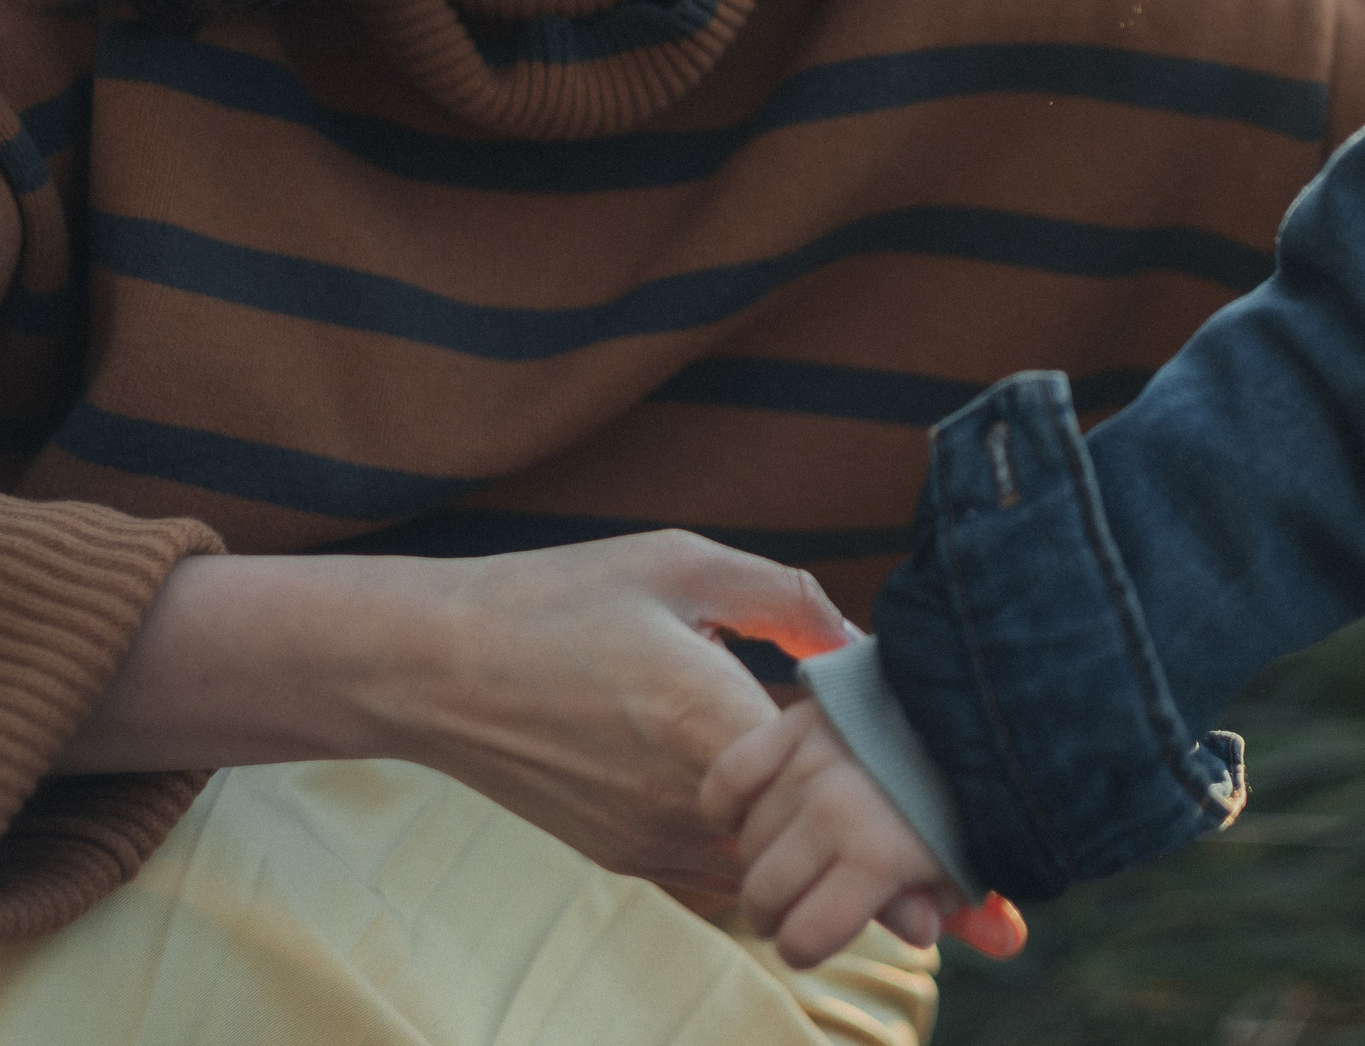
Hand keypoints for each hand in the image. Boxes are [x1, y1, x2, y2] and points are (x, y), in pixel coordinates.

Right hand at [393, 532, 856, 894]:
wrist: (432, 665)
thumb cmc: (558, 598)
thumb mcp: (682, 564)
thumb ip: (784, 596)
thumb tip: (856, 638)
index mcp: (706, 721)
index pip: (833, 768)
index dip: (862, 739)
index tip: (863, 704)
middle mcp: (683, 800)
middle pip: (810, 823)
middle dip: (841, 787)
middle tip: (844, 735)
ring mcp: (650, 840)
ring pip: (768, 853)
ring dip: (794, 815)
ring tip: (790, 753)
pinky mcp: (623, 857)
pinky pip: (719, 868)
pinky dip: (746, 835)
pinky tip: (737, 775)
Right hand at [704, 697, 1027, 968]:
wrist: (970, 698)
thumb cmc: (967, 787)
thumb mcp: (965, 855)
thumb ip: (932, 900)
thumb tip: (918, 934)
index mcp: (876, 858)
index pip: (803, 937)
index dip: (803, 949)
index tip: (810, 940)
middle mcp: (832, 814)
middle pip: (762, 894)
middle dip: (771, 914)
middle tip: (788, 907)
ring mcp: (807, 766)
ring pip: (746, 840)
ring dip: (759, 859)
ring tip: (785, 855)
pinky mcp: (793, 724)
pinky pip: (729, 778)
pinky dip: (729, 803)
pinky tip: (752, 812)